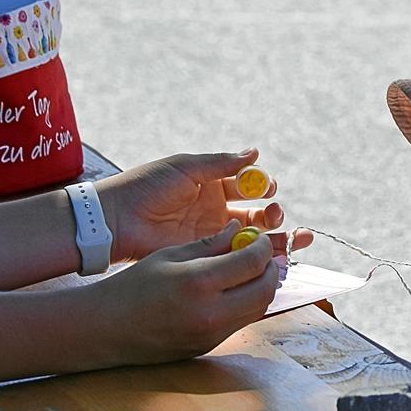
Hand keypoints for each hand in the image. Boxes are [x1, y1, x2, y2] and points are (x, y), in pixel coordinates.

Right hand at [91, 219, 279, 364]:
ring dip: (262, 287)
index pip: (252, 263)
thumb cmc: (135, 285)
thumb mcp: (170, 254)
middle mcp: (211, 312)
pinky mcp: (210, 346)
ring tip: (249, 270)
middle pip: (265, 290)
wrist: (108, 328)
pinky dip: (247, 303)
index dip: (263, 247)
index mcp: (199, 282)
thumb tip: (240, 229)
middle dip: (271, 268)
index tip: (260, 238)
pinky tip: (234, 289)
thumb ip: (210, 243)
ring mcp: (212, 334)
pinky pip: (242, 322)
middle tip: (262, 254)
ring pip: (259, 309)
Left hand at [96, 149, 311, 260]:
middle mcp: (216, 211)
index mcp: (212, 185)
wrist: (116, 218)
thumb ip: (221, 163)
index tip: (268, 187)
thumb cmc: (147, 186)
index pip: (248, 186)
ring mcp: (211, 235)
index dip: (263, 186)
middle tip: (276, 214)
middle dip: (274, 214)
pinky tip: (274, 257)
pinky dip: (256, 258)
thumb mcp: (185, 167)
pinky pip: (235, 257)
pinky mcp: (204, 256)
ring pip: (252, 238)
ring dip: (276, 237)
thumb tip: (255, 152)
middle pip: (257, 214)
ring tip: (293, 237)